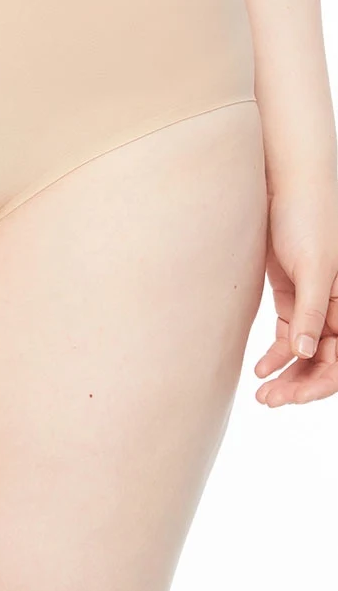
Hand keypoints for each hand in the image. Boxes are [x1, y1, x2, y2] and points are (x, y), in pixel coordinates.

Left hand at [255, 182, 337, 405]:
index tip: (292, 398)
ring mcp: (313, 304)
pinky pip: (288, 335)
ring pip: (304, 352)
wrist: (286, 189)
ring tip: (262, 394)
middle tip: (269, 401)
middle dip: (300, 385)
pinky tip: (260, 370)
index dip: (320, 383)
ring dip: (287, 375)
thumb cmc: (308, 219)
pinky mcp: (292, 297)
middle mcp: (335, 309)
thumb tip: (305, 353)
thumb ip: (311, 312)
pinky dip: (276, 355)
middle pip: (323, 361)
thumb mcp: (313, 267)